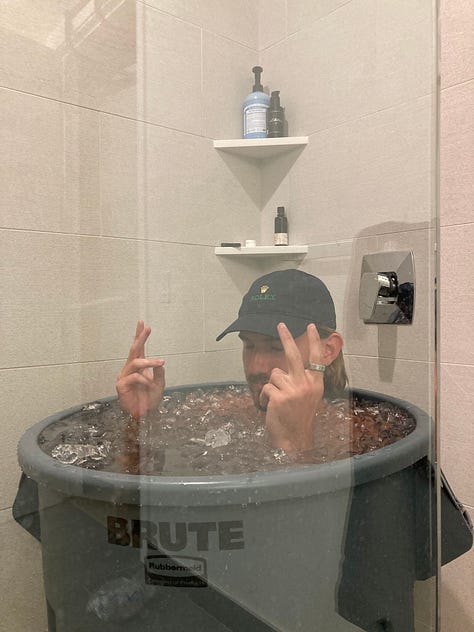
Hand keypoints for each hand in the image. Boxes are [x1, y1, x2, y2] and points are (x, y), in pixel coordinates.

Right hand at [116, 320, 164, 417]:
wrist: (145, 415)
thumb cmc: (150, 399)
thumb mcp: (159, 384)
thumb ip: (159, 373)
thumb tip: (160, 363)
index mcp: (139, 366)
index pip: (138, 348)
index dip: (139, 335)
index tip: (142, 323)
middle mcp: (130, 368)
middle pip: (134, 349)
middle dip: (140, 338)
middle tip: (147, 328)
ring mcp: (125, 376)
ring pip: (135, 362)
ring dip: (149, 362)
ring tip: (160, 363)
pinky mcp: (121, 385)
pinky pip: (134, 377)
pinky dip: (144, 379)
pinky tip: (149, 384)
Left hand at [260, 323, 324, 455]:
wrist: (294, 438)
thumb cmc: (299, 417)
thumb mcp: (309, 396)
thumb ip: (303, 380)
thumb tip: (285, 367)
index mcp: (315, 383)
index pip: (316, 358)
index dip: (314, 341)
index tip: (311, 326)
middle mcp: (306, 384)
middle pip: (294, 355)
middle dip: (286, 337)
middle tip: (280, 324)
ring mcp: (293, 390)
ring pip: (274, 374)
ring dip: (272, 386)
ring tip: (278, 400)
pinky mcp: (279, 397)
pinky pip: (266, 388)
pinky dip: (265, 397)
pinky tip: (271, 407)